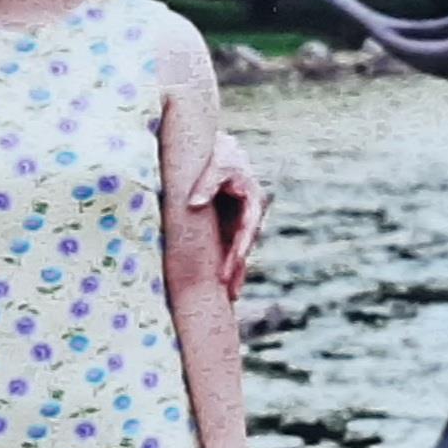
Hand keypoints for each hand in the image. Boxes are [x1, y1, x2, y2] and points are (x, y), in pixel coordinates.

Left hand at [189, 131, 271, 298]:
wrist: (220, 149)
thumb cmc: (220, 154)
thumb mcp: (216, 164)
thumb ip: (206, 182)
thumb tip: (193, 204)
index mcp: (253, 200)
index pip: (248, 229)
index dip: (240, 248)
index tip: (232, 265)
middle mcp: (249, 216)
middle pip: (244, 247)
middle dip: (238, 269)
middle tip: (229, 292)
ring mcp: (238, 222)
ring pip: (237, 252)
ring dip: (234, 273)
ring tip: (228, 298)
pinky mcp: (227, 225)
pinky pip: (226, 248)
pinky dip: (225, 265)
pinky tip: (220, 287)